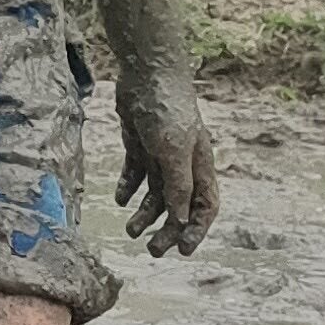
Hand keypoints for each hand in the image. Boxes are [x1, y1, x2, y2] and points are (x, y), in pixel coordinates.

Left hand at [114, 71, 216, 254]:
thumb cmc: (167, 111)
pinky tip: (119, 200)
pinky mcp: (140, 144)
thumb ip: (178, 186)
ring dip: (144, 214)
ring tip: (130, 230)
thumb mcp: (173, 152)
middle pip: (178, 206)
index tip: (183, 251)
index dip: (196, 230)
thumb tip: (179, 220)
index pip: (205, 206)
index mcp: (199, 166)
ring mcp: (161, 154)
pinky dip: (128, 189)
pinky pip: (136, 174)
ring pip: (156, 194)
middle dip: (167, 230)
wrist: (146, 74)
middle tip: (152, 250)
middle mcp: (183, 163)